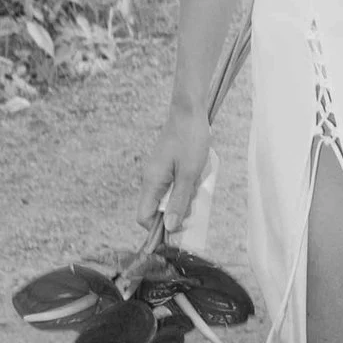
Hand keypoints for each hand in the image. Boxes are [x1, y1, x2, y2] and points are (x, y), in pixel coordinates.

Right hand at [139, 105, 213, 243]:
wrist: (190, 110)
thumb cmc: (190, 139)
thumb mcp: (189, 174)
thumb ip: (179, 201)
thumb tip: (170, 228)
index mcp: (151, 182)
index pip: (144, 217)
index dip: (158, 230)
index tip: (179, 232)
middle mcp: (151, 179)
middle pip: (156, 210)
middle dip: (175, 215)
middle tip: (195, 210)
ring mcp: (158, 172)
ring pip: (167, 198)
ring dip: (183, 201)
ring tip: (198, 191)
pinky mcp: (167, 166)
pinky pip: (173, 186)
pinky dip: (185, 189)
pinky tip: (198, 181)